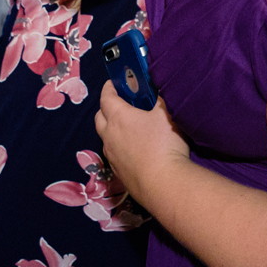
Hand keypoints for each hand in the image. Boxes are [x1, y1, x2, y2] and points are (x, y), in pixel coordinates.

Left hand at [93, 81, 188, 203]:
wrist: (163, 184)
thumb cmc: (163, 144)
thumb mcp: (166, 114)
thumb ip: (161, 99)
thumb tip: (159, 89)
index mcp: (118, 117)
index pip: (106, 97)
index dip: (109, 87)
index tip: (113, 82)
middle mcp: (109, 136)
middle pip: (99, 118)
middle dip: (106, 108)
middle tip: (119, 104)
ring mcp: (112, 156)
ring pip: (105, 138)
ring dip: (112, 130)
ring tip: (129, 129)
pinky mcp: (118, 173)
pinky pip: (114, 155)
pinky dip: (120, 148)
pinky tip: (135, 151)